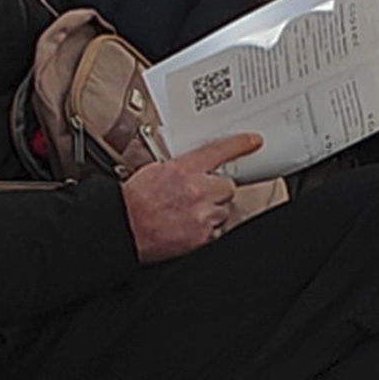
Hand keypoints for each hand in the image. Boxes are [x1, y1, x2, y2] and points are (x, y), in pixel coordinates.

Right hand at [120, 133, 265, 261]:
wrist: (124, 229)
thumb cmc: (134, 202)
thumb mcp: (155, 170)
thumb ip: (182, 167)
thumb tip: (197, 167)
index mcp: (184, 169)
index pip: (220, 151)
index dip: (240, 145)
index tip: (254, 142)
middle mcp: (197, 190)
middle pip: (227, 186)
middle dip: (216, 191)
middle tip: (196, 197)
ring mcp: (202, 215)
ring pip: (224, 210)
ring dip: (211, 211)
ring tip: (186, 214)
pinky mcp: (203, 237)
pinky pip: (217, 230)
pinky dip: (206, 230)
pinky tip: (187, 228)